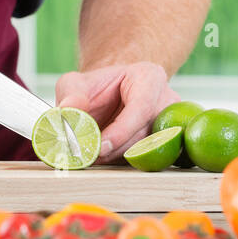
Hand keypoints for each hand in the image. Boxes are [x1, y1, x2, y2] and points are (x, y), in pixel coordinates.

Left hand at [54, 62, 177, 163]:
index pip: (142, 107)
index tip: (100, 146)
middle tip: (87, 155)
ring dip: (117, 157)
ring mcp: (168, 124)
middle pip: (145, 134)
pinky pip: (145, 159)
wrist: (110, 96)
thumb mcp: (76, 83)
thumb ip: (71, 94)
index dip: (121, 130)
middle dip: (115, 149)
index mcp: (150, 77)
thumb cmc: (96, 87)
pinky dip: (122, 161)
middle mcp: (166, 101)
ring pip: (146, 151)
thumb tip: (69, 111)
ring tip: (91, 154)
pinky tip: (105, 155)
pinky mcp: (165, 143)